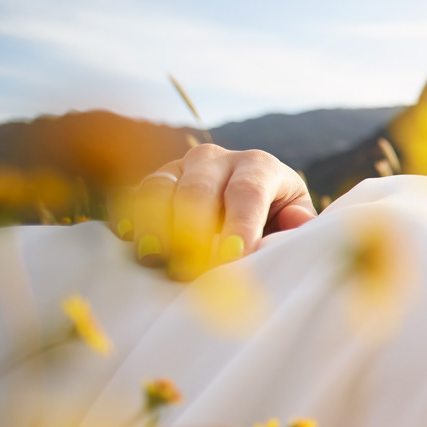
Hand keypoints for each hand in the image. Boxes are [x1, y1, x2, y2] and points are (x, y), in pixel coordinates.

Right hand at [110, 144, 316, 279]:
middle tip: (189, 269)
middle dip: (193, 230)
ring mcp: (180, 166)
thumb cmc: (279, 216)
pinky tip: (128, 238)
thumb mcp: (297, 217)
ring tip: (153, 258)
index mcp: (258, 165)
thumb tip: (296, 222)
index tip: (234, 258)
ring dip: (154, 224)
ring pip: (160, 188)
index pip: (247, 193)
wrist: (250, 201)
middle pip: (199, 189)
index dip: (239, 226)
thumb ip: (299, 224)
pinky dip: (130, 215)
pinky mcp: (153, 181)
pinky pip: (134, 194)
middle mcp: (216, 158)